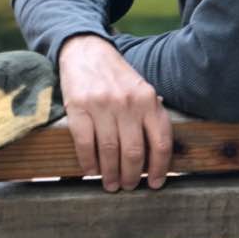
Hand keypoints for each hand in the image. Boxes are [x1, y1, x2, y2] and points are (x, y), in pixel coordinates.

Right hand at [58, 34, 171, 191]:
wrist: (86, 50)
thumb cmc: (115, 75)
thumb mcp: (140, 89)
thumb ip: (150, 115)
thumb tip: (159, 153)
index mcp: (148, 100)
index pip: (160, 143)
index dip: (159, 169)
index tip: (154, 183)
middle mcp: (127, 102)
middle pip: (134, 152)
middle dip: (131, 176)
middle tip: (127, 186)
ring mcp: (102, 104)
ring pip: (109, 151)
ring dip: (110, 173)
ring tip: (110, 183)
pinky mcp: (78, 106)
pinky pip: (85, 143)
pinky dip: (88, 162)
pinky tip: (90, 170)